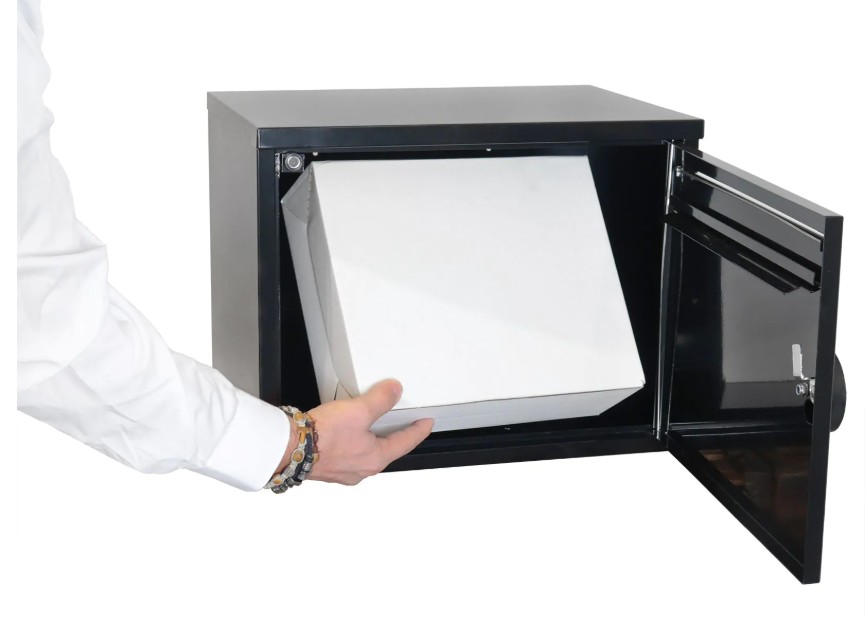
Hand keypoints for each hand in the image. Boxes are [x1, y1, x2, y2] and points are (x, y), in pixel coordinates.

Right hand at [291, 379, 433, 485]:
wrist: (289, 448)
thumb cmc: (323, 436)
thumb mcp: (358, 410)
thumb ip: (380, 399)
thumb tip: (394, 390)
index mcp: (375, 458)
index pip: (406, 443)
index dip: (418, 431)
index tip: (426, 424)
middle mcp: (361, 470)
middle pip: (386, 449)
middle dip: (394, 436)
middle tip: (402, 424)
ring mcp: (344, 471)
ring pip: (366, 453)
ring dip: (370, 439)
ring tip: (370, 425)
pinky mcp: (328, 467)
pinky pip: (348, 454)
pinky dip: (352, 443)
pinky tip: (344, 434)